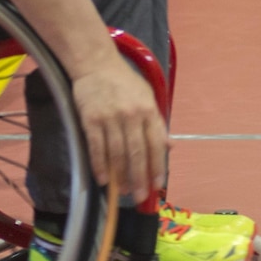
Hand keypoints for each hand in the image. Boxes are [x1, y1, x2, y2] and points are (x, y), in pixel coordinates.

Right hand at [70, 63, 167, 202]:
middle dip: (139, 178)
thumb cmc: (124, 82)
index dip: (156, 167)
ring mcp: (110, 118)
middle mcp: (131, 115)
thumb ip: (157, 123)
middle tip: (139, 196)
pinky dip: (99, 166)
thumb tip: (169, 147)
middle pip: (137, 153)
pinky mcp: (91, 120)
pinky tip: (103, 179)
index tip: (157, 185)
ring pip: (116, 154)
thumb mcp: (147, 97)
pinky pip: (97, 148)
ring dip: (119, 176)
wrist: (96, 64)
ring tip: (121, 191)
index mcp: (149, 110)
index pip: (156, 144)